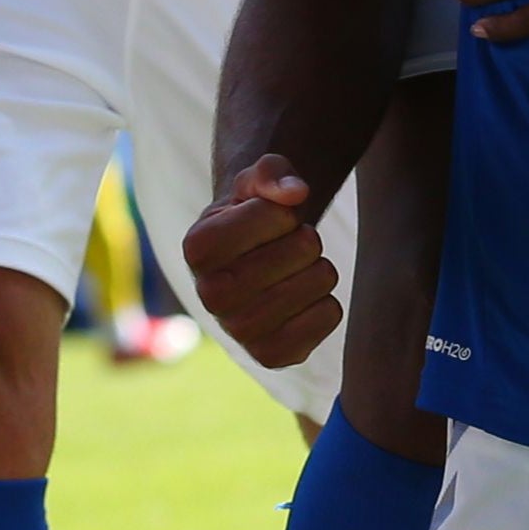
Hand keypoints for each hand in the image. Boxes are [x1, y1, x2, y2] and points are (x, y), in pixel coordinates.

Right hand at [181, 156, 343, 367]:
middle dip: (307, 237)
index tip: (270, 219)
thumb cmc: (255, 212)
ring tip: (295, 270)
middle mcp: (209, 295)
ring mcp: (239, 331)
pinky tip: (301, 299)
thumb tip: (296, 194)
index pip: (276, 216)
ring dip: (319, 267)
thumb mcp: (259, 180)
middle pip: (303, 249)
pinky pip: (330, 316)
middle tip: (288, 245)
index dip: (286, 211)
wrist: (252, 261)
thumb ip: (273, 173)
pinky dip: (327, 301)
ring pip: (321, 281)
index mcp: (197, 246)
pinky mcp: (271, 356)